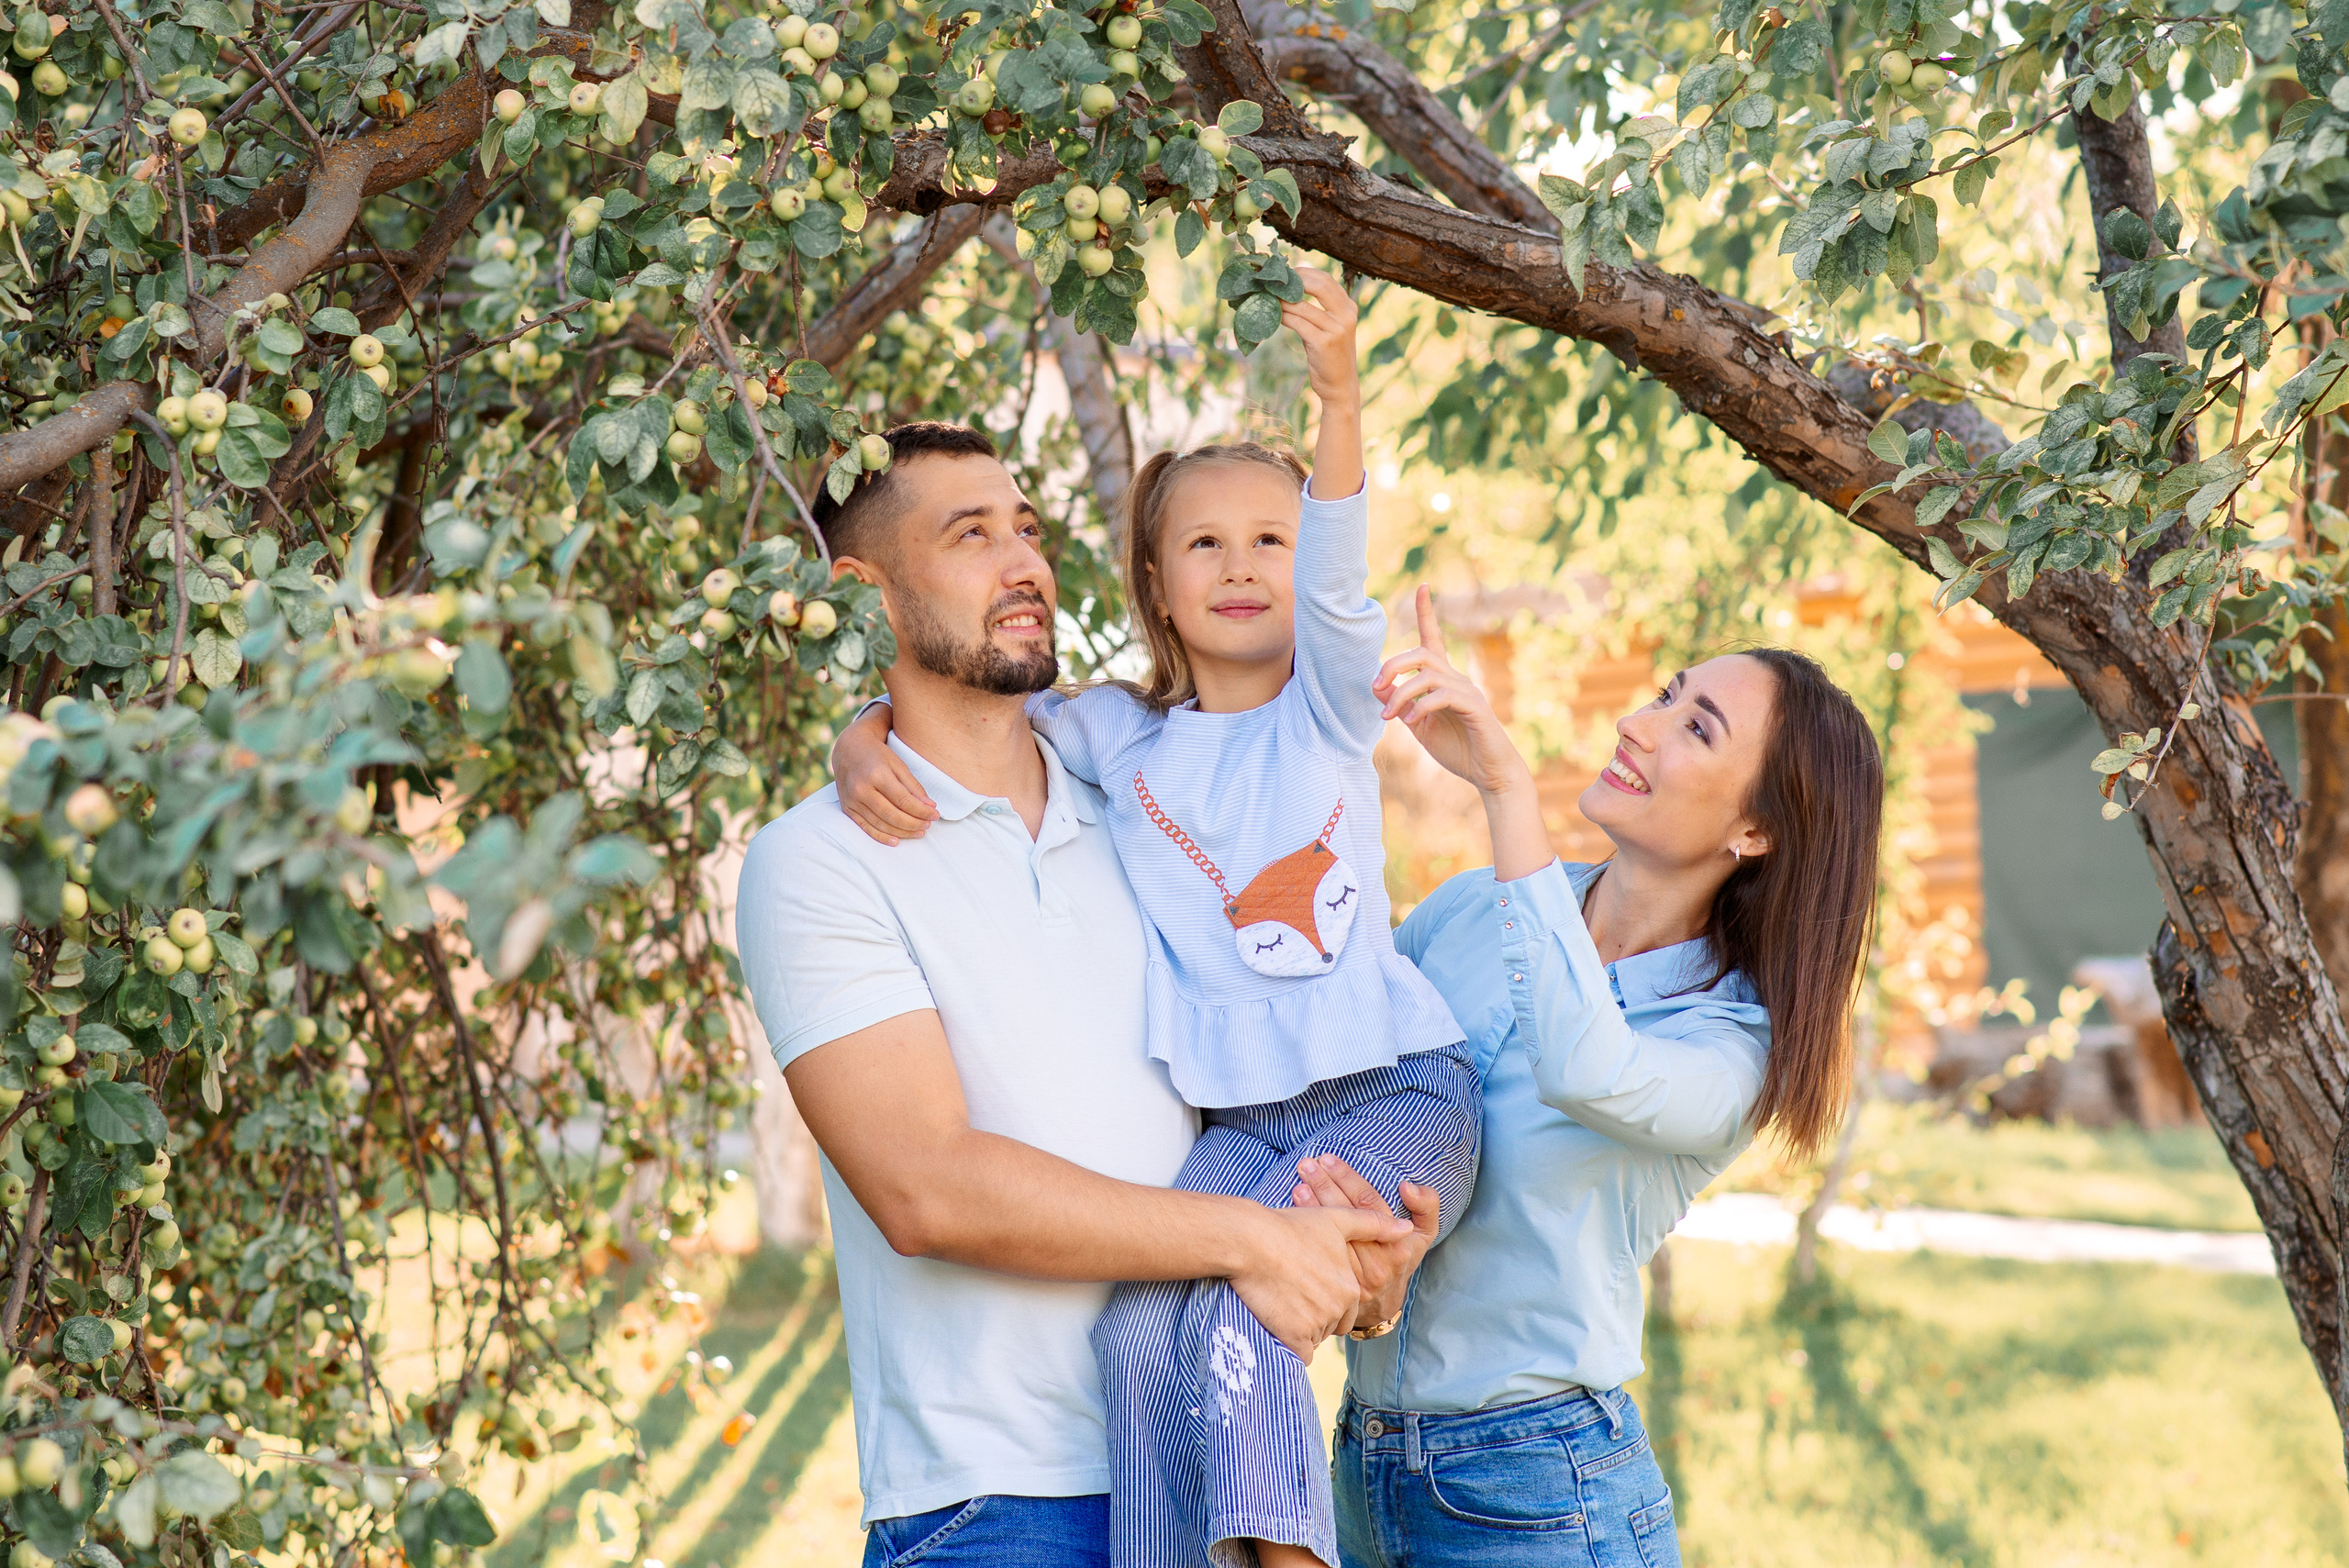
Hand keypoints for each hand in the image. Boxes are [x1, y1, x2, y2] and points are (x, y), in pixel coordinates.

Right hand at [835, 706, 935, 844]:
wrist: (848, 751)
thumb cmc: (877, 756)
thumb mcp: (898, 764)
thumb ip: (913, 786)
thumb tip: (930, 807)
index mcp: (877, 774)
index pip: (904, 800)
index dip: (921, 811)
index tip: (935, 814)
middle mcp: (861, 789)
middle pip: (892, 815)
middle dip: (914, 823)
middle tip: (928, 825)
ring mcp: (852, 800)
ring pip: (880, 824)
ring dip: (902, 832)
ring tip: (918, 832)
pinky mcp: (847, 809)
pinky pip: (866, 828)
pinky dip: (882, 837)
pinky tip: (896, 840)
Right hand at [1229, 1203, 1412, 1361]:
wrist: (1252, 1240)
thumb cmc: (1291, 1227)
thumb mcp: (1336, 1219)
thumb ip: (1373, 1225)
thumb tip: (1406, 1228)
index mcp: (1350, 1286)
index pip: (1346, 1309)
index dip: (1327, 1300)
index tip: (1307, 1285)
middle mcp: (1338, 1308)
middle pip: (1331, 1325)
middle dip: (1317, 1318)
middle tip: (1293, 1295)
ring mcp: (1316, 1323)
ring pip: (1314, 1338)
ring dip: (1302, 1329)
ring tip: (1282, 1303)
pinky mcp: (1294, 1334)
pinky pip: (1299, 1354)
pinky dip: (1291, 1345)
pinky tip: (1279, 1325)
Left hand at [1283, 267, 1363, 501]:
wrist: (1340, 387)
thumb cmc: (1329, 357)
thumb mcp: (1328, 328)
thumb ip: (1315, 310)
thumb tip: (1285, 292)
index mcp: (1349, 307)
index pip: (1325, 279)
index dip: (1303, 272)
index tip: (1283, 273)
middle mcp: (1346, 314)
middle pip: (1317, 284)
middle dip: (1292, 280)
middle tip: (1272, 282)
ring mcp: (1336, 328)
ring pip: (1302, 305)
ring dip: (1280, 300)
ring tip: (1265, 298)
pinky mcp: (1324, 342)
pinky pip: (1297, 322)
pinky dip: (1282, 317)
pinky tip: (1272, 317)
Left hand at [1291, 1155, 1439, 1331]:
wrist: (1382, 1303)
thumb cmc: (1400, 1257)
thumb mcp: (1423, 1234)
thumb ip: (1426, 1206)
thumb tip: (1407, 1187)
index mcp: (1398, 1244)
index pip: (1369, 1203)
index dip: (1348, 1178)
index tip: (1329, 1160)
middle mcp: (1376, 1262)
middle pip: (1346, 1215)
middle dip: (1325, 1184)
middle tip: (1308, 1163)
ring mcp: (1354, 1277)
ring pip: (1329, 1233)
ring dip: (1311, 1205)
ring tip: (1299, 1181)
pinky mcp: (1335, 1286)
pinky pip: (1318, 1252)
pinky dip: (1306, 1228)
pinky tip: (1295, 1209)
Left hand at [1374, 586, 1533, 796]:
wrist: (1489, 774)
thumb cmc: (1457, 749)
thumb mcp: (1419, 726)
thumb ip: (1401, 705)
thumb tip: (1376, 687)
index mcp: (1443, 680)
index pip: (1434, 639)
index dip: (1427, 612)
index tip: (1422, 586)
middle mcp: (1457, 679)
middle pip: (1421, 653)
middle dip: (1392, 666)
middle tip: (1376, 688)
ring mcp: (1468, 691)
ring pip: (1429, 673)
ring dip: (1401, 693)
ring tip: (1389, 716)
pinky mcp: (1475, 707)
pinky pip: (1444, 694)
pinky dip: (1422, 705)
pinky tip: (1411, 721)